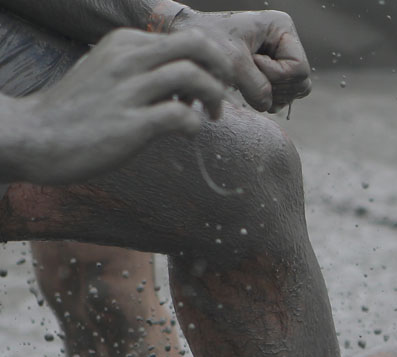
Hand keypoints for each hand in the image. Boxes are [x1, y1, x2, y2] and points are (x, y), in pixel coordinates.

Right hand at [4, 28, 234, 184]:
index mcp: (123, 43)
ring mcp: (128, 90)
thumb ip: (139, 65)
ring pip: (193, 76)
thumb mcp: (104, 69)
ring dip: (213, 97)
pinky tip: (187, 134)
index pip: (185, 38)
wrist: (33, 136)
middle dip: (220, 68)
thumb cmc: (74, 109)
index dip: (207, 61)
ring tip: (209, 115)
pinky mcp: (130, 124)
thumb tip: (180, 75)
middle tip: (221, 90)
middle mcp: (127, 59)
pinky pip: (180, 116)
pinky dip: (194, 125)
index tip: (206, 82)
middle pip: (196, 45)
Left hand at [170, 9, 310, 111]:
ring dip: (271, 94)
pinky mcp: (273, 72)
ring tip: (245, 82)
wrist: (188, 43)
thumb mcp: (232, 63)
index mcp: (282, 27)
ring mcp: (281, 57)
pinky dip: (268, 98)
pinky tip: (248, 89)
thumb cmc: (207, 42)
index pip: (298, 68)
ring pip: (293, 91)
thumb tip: (269, 106)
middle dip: (274, 86)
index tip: (250, 63)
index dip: (276, 75)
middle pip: (300, 82)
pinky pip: (284, 95)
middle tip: (246, 76)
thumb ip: (256, 86)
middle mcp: (285, 41)